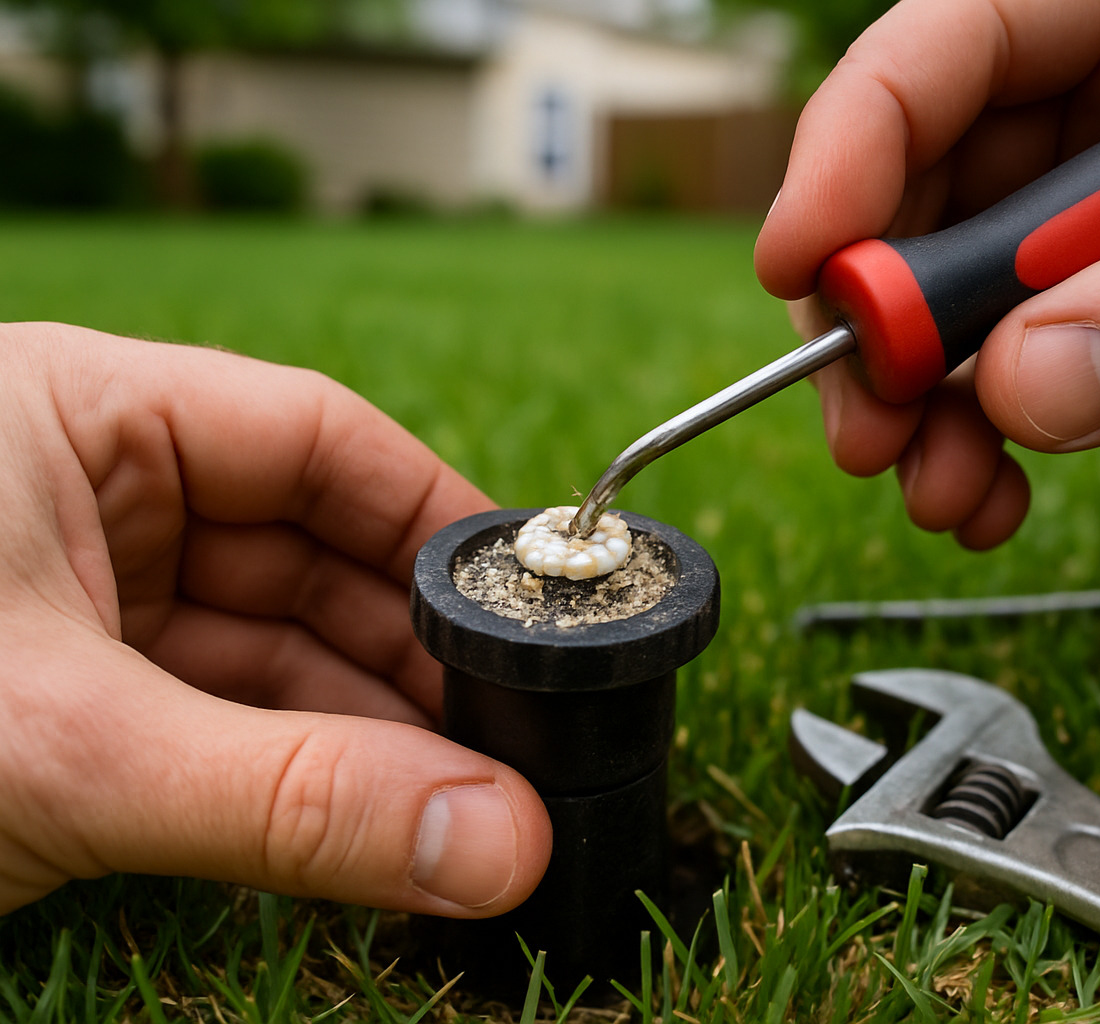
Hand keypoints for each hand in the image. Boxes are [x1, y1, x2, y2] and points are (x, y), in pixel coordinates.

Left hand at [0, 323, 550, 916]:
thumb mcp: (66, 748)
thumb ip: (295, 797)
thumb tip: (497, 842)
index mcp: (75, 417)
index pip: (312, 439)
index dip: (432, 519)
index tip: (534, 606)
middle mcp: (85, 498)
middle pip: (307, 555)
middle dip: (412, 659)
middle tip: (520, 746)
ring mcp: (75, 610)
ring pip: (269, 656)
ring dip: (367, 738)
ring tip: (470, 812)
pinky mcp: (63, 712)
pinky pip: (218, 731)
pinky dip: (298, 782)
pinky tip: (378, 830)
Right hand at [756, 0, 1099, 546]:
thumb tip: (1023, 383)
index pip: (967, 35)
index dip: (858, 139)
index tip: (808, 262)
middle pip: (920, 175)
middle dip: (878, 312)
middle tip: (870, 428)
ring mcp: (1094, 203)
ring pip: (940, 289)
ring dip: (916, 401)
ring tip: (942, 492)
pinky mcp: (1098, 301)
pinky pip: (992, 366)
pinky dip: (972, 439)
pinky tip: (992, 495)